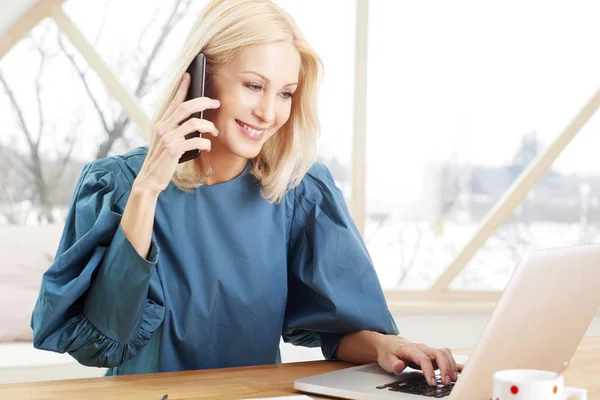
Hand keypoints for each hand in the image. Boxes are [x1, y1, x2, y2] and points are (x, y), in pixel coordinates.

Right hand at [134, 72, 219, 193]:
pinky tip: (208, 146)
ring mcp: (167, 138)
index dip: (182, 88)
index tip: (189, 76)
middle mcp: (163, 128)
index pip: (174, 101)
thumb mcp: (167, 143)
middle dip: (204, 102)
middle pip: (186, 107)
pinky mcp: (173, 150)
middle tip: (217, 102)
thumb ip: (177, 131)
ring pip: (194, 122)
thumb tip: (197, 123)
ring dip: (209, 126)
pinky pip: (196, 140)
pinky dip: (206, 142)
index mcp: (162, 124)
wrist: (150, 179)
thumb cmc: (162, 162)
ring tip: (215, 131)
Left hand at [376, 336, 462, 386]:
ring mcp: (428, 350)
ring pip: (445, 353)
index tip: (432, 383)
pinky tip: (462, 371)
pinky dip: (455, 363)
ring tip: (452, 380)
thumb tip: (399, 366)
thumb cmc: (389, 352)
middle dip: (445, 367)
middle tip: (446, 382)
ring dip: (451, 366)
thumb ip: (393, 363)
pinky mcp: (432, 355)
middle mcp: (422, 348)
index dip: (429, 371)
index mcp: (410, 348)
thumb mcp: (386, 359)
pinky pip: (446, 356)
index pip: (423, 358)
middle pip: (439, 353)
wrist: (390, 344)